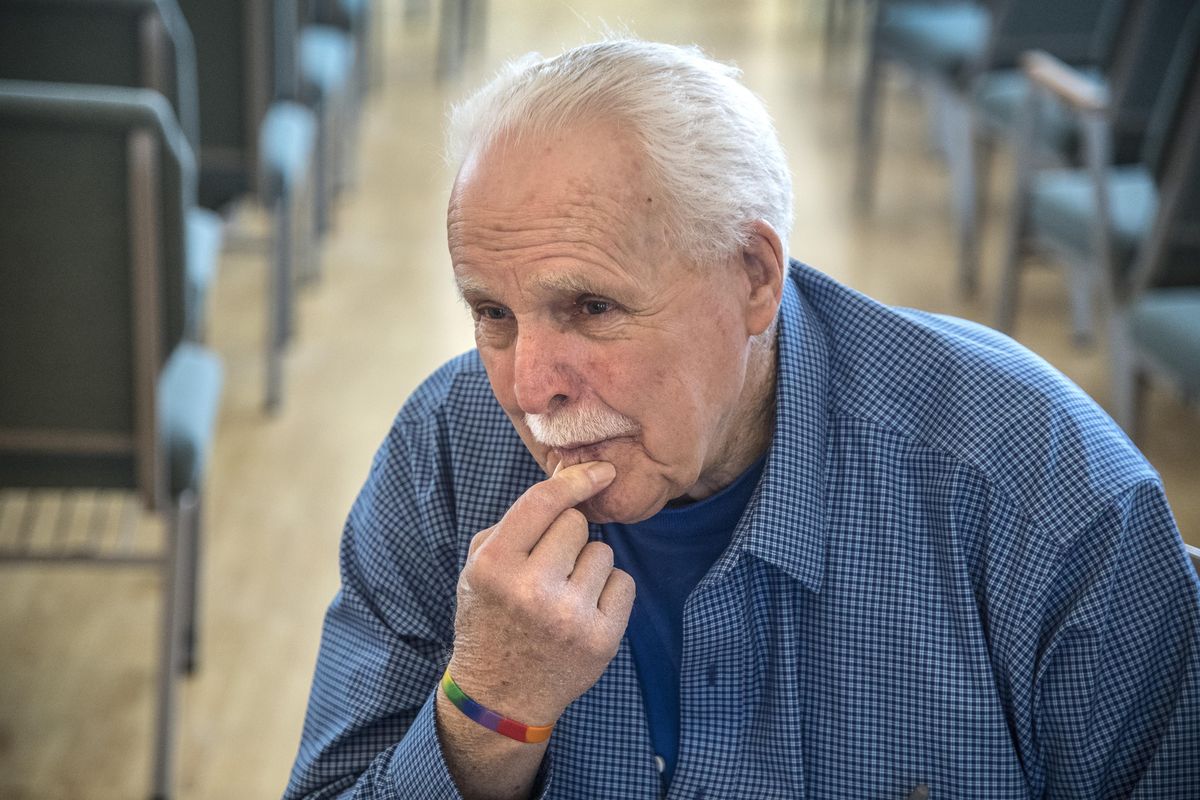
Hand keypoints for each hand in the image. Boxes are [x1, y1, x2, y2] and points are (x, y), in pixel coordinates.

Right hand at [447, 461, 635, 727]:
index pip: (543, 503)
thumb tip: (568, 472)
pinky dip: (608, 592)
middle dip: (568, 538)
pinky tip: (583, 610)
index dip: (574, 479)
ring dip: (588, 566)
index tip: (600, 469)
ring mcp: (569, 616)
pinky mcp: (601, 638)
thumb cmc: (491, 618)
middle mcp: (532, 590)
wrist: (499, 695)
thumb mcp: (479, 567)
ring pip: (603, 552)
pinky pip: (623, 582)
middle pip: (577, 524)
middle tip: (549, 567)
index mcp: (494, 566)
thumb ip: (518, 521)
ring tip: (563, 594)